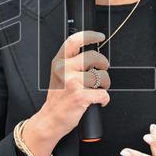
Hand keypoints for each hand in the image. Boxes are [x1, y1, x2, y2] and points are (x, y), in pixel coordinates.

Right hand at [21, 30, 109, 155]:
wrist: (50, 119)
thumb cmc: (57, 99)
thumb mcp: (58, 75)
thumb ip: (71, 63)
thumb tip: (93, 55)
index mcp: (59, 62)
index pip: (74, 41)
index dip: (89, 36)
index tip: (99, 37)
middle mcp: (64, 69)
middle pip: (93, 56)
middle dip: (103, 64)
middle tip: (103, 70)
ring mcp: (72, 82)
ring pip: (101, 76)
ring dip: (105, 84)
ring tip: (99, 89)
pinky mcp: (80, 96)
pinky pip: (103, 94)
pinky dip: (104, 99)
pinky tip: (98, 101)